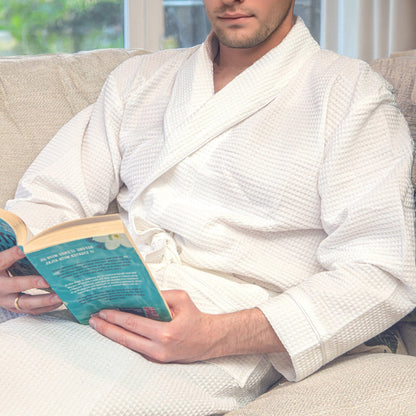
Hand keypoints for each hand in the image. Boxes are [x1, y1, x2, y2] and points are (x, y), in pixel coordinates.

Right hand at [0, 246, 62, 313]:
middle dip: (42, 298)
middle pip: (24, 300)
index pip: (15, 283)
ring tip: (62, 298)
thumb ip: (13, 254)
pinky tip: (58, 302)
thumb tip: (28, 246)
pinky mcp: (16, 308)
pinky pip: (32, 311)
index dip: (30, 281)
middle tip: (57, 292)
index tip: (45, 280)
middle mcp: (3, 296)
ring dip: (47, 304)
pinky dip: (46, 307)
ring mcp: (10, 304)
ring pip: (30, 307)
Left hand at [89, 289, 283, 362]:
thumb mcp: (181, 298)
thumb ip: (160, 294)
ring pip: (128, 346)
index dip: (115, 317)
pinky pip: (136, 348)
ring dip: (112, 335)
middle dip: (106, 328)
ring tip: (98, 325)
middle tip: (92, 319)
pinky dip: (124, 339)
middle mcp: (158, 348)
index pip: (133, 323)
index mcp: (164, 332)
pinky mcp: (157, 360)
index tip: (102, 311)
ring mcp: (156, 357)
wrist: (208, 339)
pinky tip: (116, 331)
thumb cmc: (195, 317)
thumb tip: (140, 293)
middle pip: (125, 338)